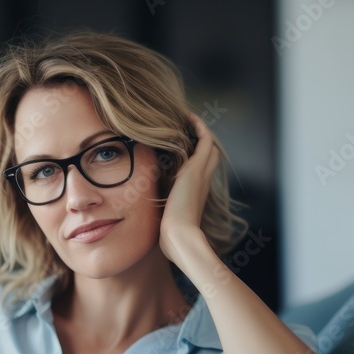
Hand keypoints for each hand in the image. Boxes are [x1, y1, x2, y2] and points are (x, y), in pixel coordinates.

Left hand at [159, 113, 218, 263]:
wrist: (179, 236)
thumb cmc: (169, 234)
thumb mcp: (164, 218)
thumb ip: (159, 210)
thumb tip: (143, 211)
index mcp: (196, 193)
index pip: (201, 169)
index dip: (196, 157)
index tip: (182, 147)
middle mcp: (203, 182)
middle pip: (210, 154)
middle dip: (200, 141)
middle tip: (186, 129)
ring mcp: (202, 174)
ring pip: (210, 146)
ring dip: (200, 132)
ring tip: (187, 120)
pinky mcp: (197, 168)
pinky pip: (205, 139)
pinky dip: (199, 127)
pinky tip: (189, 117)